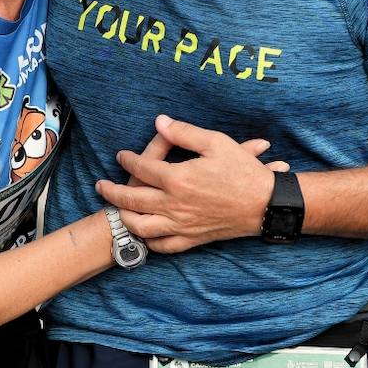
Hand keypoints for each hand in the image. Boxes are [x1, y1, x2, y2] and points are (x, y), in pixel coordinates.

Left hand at [97, 115, 285, 253]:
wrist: (266, 204)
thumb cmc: (243, 171)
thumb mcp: (215, 142)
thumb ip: (183, 132)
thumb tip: (158, 121)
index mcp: (178, 179)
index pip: (142, 167)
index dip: (128, 159)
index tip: (121, 155)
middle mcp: (174, 205)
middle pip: (132, 199)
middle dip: (112, 191)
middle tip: (100, 186)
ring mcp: (182, 225)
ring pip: (142, 226)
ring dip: (125, 217)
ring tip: (117, 208)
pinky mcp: (192, 239)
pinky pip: (163, 245)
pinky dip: (149, 240)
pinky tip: (145, 232)